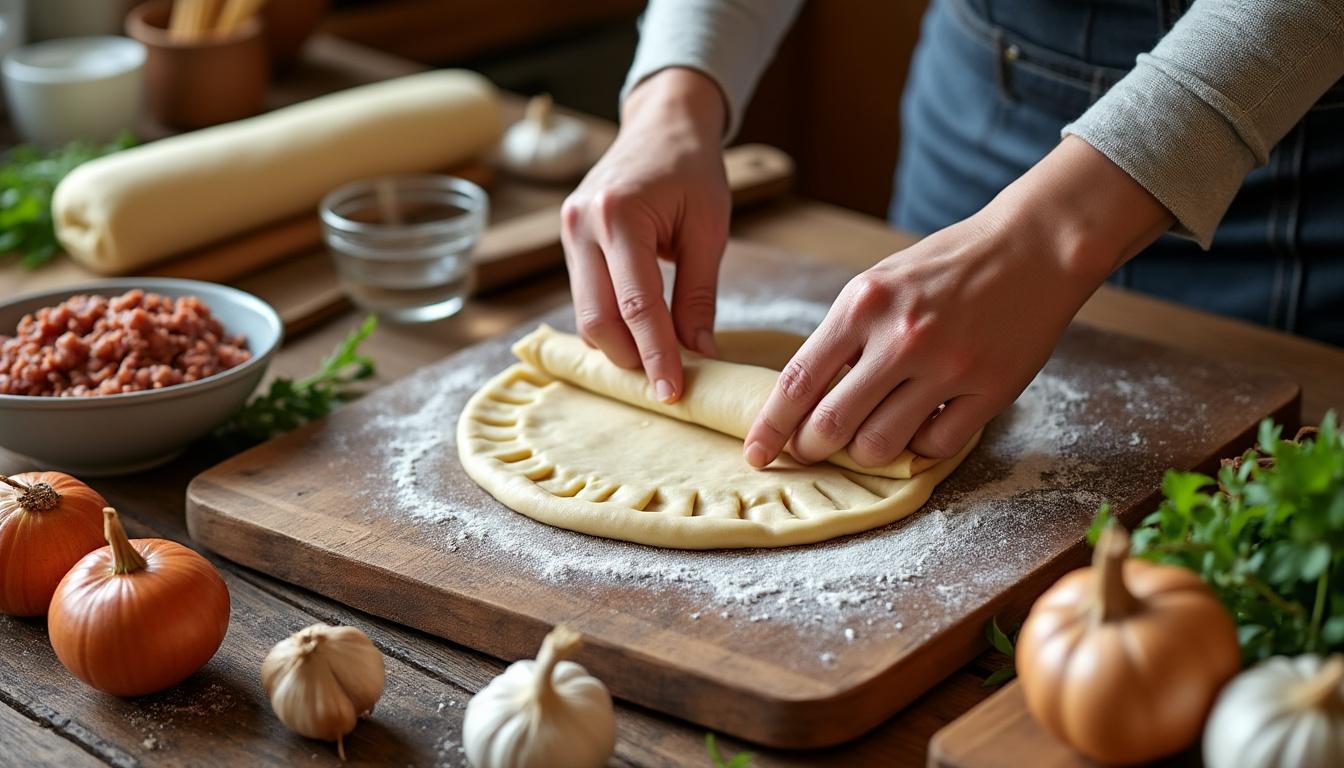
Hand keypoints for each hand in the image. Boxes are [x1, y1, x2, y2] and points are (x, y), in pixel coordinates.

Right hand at [560, 68, 729, 402]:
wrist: (663, 123)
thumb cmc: (693, 169)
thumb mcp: (709, 230)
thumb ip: (699, 294)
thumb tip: (701, 355)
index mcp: (619, 214)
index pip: (636, 304)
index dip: (655, 354)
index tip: (673, 393)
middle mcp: (582, 223)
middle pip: (597, 318)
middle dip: (630, 360)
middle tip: (666, 388)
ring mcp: (568, 232)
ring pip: (585, 313)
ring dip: (617, 347)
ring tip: (655, 368)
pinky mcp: (569, 240)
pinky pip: (584, 296)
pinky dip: (609, 324)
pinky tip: (636, 340)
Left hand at [744, 136, 1173, 466]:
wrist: (1034, 246)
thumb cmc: (948, 266)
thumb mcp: (881, 282)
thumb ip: (844, 335)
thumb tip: (806, 398)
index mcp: (863, 304)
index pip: (798, 380)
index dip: (770, 427)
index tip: (755, 453)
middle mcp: (901, 337)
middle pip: (832, 424)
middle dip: (812, 448)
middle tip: (813, 449)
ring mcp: (947, 367)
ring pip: (880, 446)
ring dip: (866, 452)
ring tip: (872, 434)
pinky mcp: (989, 391)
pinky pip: (936, 447)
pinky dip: (921, 446)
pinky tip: (925, 422)